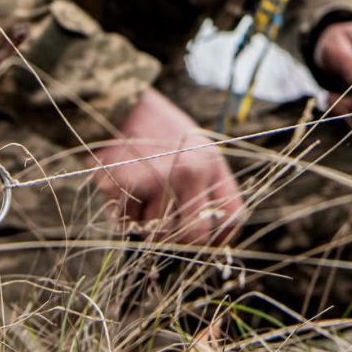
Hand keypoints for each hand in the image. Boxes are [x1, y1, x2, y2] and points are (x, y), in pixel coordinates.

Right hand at [92, 88, 243, 243]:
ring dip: (143, 225)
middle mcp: (193, 173)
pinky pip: (125, 222)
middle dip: (177, 243)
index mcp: (213, 164)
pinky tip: (121, 192)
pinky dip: (121, 216)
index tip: (204, 244)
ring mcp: (161, 179)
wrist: (119, 107)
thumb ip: (204, 186)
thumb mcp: (195, 149)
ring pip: (156, 232)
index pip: (232, 216)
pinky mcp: (128, 184)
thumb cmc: (157, 131)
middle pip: (194, 236)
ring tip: (138, 198)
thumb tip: (205, 234)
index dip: (219, 238)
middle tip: (162, 236)